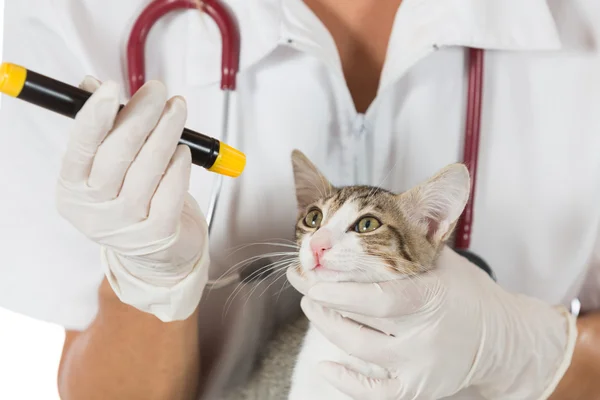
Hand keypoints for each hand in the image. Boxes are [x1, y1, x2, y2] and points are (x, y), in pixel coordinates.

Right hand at [56, 77, 208, 321]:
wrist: (154, 252)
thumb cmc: (128, 196)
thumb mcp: (105, 166)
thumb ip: (101, 127)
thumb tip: (95, 86)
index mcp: (73, 188)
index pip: (80, 148)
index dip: (95, 116)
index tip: (112, 87)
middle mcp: (94, 210)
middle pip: (117, 154)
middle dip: (141, 115)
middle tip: (158, 90)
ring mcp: (126, 225)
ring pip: (148, 169)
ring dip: (166, 132)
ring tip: (177, 110)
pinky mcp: (157, 234)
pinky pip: (172, 190)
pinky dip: (179, 165)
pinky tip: (183, 151)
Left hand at [287, 246, 577, 398]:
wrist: (502, 340)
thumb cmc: (465, 291)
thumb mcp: (444, 259)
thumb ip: (407, 241)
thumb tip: (368, 214)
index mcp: (432, 296)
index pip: (379, 297)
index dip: (341, 291)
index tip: (311, 276)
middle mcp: (426, 335)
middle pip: (361, 321)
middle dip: (322, 300)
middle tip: (302, 281)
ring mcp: (420, 365)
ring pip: (358, 350)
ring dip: (326, 325)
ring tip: (311, 304)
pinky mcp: (417, 388)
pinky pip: (373, 393)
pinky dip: (345, 381)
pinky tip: (324, 364)